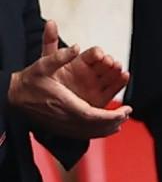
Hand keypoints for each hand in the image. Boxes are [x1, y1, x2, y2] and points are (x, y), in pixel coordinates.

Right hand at [7, 21, 130, 138]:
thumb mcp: (42, 65)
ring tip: (122, 121)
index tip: (126, 110)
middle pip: (94, 126)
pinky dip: (97, 133)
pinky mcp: (59, 128)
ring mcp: (61, 125)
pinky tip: (107, 130)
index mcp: (63, 104)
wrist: (12, 96)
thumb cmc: (29, 81)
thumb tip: (76, 47)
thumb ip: (59, 55)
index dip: (111, 116)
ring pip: (89, 132)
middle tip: (128, 113)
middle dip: (114, 121)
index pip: (92, 115)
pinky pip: (82, 135)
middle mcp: (64, 118)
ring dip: (107, 128)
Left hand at [43, 21, 128, 107]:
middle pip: (104, 65)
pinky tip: (124, 76)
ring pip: (111, 75)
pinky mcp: (101, 98)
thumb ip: (49, 41)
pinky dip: (120, 82)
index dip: (97, 54)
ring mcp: (96, 85)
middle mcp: (89, 73)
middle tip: (111, 62)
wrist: (43, 106)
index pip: (92, 55)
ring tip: (120, 69)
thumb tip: (51, 22)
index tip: (99, 54)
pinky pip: (113, 89)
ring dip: (117, 71)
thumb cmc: (44, 83)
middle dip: (110, 62)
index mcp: (79, 63)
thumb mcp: (45, 60)